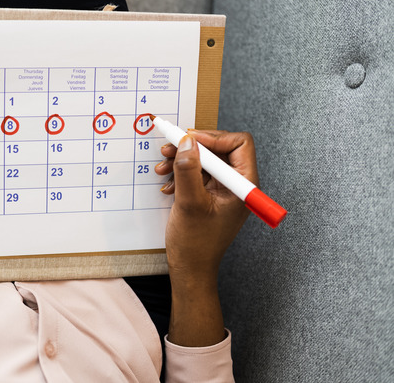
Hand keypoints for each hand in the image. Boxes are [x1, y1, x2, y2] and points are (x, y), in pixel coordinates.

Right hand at [155, 130, 256, 279]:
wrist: (189, 267)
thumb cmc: (196, 243)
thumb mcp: (190, 203)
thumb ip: (188, 170)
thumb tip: (187, 142)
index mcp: (243, 185)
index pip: (239, 144)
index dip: (213, 138)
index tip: (189, 140)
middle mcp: (235, 184)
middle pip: (218, 149)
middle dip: (192, 148)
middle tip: (169, 149)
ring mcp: (221, 189)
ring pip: (203, 160)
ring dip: (181, 160)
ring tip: (162, 168)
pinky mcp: (207, 194)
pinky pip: (195, 173)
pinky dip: (179, 174)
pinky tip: (166, 184)